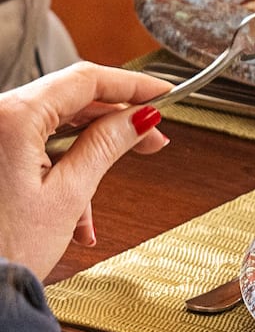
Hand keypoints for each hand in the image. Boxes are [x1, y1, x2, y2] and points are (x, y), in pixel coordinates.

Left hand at [0, 64, 171, 277]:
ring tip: (99, 198)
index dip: (132, 86)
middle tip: (150, 139)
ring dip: (83, 155)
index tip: (162, 94)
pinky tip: (71, 209)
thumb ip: (106, 145)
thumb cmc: (1, 250)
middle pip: (67, 101)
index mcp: (10, 118)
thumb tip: (138, 117)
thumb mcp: (68, 195)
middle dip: (112, 123)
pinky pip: (27, 146)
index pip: (84, 81)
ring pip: (49, 127)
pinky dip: (55, 168)